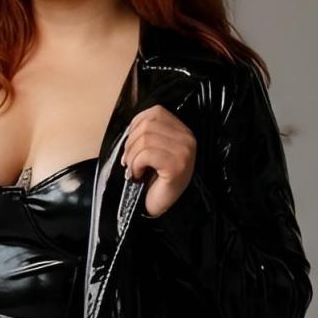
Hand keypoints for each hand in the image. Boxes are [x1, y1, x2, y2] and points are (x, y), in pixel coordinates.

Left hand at [121, 103, 196, 218]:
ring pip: (145, 138)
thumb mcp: (152, 150)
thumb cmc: (153, 179)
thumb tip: (129, 128)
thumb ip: (146, 133)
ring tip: (134, 170)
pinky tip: (138, 175)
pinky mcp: (176, 166)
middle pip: (147, 125)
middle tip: (129, 162)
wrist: (160, 205)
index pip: (155, 112)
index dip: (135, 126)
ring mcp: (184, 151)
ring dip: (132, 157)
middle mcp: (188, 138)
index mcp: (182, 130)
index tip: (131, 145)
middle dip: (130, 144)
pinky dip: (135, 165)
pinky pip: (146, 154)